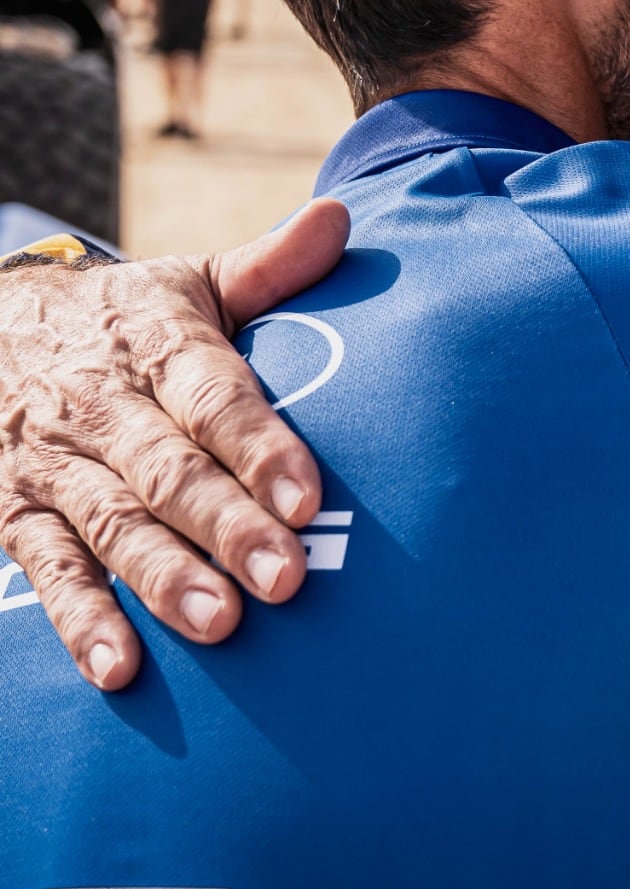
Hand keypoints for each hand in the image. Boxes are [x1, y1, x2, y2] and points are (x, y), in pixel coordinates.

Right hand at [0, 200, 349, 689]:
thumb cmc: (130, 320)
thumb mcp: (192, 281)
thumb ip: (269, 265)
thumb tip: (339, 219)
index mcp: (154, 343)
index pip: (211, 395)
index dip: (258, 445)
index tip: (308, 496)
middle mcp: (100, 405)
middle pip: (166, 469)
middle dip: (225, 524)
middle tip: (285, 577)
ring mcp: (53, 462)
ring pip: (110, 524)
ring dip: (163, 578)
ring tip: (219, 625)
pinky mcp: (14, 512)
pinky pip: (47, 568)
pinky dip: (81, 620)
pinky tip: (120, 669)